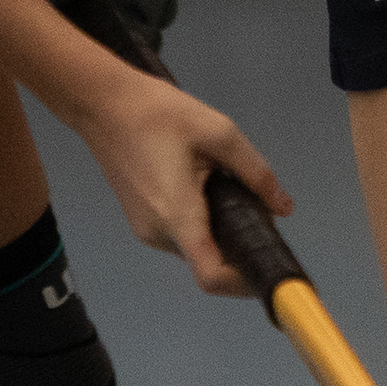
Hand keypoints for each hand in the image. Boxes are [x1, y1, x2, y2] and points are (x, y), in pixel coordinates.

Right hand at [72, 66, 289, 296]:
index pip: (211, 276)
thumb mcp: (220, 133)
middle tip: (261, 215)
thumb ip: (256, 173)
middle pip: (207, 262)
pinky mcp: (140, 221)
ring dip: (219, 234)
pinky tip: (209, 191)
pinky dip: (201, 225)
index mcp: (177, 215)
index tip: (269, 266)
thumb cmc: (159, 113)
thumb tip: (283, 207)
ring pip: (194, 248)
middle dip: (239, 248)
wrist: (103, 102)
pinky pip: (179, 234)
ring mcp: (145, 229)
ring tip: (235, 194)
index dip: (244, 282)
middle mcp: (158, 233)